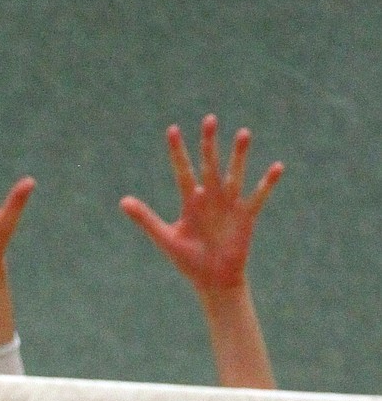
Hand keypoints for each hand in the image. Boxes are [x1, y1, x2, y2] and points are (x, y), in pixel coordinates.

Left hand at [120, 115, 282, 295]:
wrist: (213, 281)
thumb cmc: (189, 261)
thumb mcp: (166, 239)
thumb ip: (146, 219)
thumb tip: (122, 201)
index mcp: (190, 201)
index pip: (182, 170)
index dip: (177, 152)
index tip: (172, 129)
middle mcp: (211, 197)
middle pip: (209, 165)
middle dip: (209, 144)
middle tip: (209, 119)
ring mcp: (229, 204)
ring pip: (234, 174)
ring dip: (239, 155)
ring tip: (243, 133)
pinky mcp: (246, 216)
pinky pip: (258, 196)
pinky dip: (267, 183)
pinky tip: (278, 167)